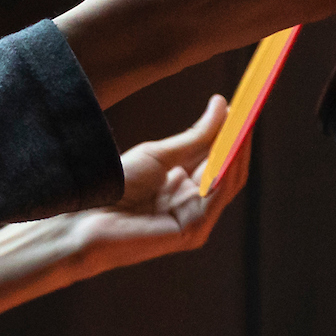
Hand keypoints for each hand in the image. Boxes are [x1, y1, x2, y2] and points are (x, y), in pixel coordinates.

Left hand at [0, 94, 251, 321]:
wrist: (83, 218)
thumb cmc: (114, 187)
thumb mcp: (159, 154)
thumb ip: (195, 136)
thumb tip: (224, 104)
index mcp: (186, 188)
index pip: (220, 160)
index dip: (235, 133)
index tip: (246, 104)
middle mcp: (195, 205)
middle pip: (229, 170)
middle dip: (241, 139)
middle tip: (252, 107)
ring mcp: (196, 221)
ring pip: (228, 182)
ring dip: (239, 151)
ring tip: (245, 120)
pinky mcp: (191, 232)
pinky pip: (216, 197)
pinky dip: (225, 171)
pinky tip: (229, 146)